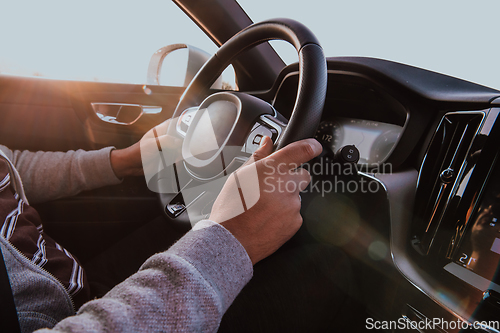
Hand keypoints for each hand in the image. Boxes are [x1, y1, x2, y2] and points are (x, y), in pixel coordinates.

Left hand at [110, 119, 179, 178]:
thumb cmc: (137, 152)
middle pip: (182, 137)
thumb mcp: (152, 144)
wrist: (132, 166)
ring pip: (181, 149)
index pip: (176, 123)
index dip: (184, 125)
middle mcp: (166, 138)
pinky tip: (174, 162)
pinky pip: (178, 159)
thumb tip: (179, 142)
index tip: (189, 132)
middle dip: (184, 144)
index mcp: (161, 130)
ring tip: (176, 157)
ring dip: (181, 154)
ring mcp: (168, 148)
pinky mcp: (168, 158)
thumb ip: (166, 141)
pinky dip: (178, 162)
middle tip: (181, 149)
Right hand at [209, 136, 321, 263]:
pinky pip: (295, 213)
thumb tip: (267, 142)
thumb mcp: (239, 176)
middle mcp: (286, 185)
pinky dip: (285, 215)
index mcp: (271, 169)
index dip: (311, 146)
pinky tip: (268, 219)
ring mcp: (293, 205)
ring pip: (296, 196)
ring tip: (264, 208)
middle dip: (293, 178)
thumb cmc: (231, 208)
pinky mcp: (296, 222)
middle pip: (303, 175)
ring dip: (285, 199)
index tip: (314, 147)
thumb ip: (258, 157)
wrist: (231, 241)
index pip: (302, 150)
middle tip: (275, 186)